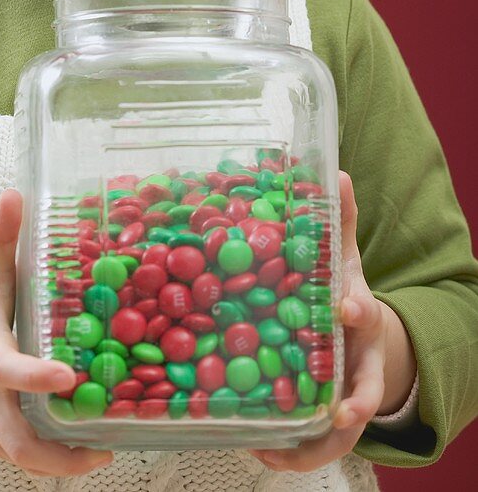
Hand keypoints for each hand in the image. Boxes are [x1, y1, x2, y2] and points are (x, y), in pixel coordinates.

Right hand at [0, 188, 113, 478]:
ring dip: (65, 461)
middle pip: (22, 443)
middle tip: (105, 445)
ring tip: (109, 446)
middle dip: (63, 454)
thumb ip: (1, 241)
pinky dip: (55, 459)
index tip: (67, 377)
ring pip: (27, 460)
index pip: (11, 371)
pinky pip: (26, 459)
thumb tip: (15, 193)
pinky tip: (90, 446)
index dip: (37, 377)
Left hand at [249, 170, 387, 472]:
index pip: (365, 312)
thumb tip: (336, 169)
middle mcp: (356, 362)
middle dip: (354, 402)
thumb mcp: (341, 255)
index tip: (346, 308)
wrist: (358, 335)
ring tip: (274, 451)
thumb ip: (336, 218)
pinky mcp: (321, 418)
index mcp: (359, 316)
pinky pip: (309, 443)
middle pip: (364, 389)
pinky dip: (286, 452)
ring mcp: (342, 395)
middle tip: (339, 412)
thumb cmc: (340, 291)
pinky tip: (255, 447)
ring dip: (311, 445)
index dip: (357, 309)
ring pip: (338, 433)